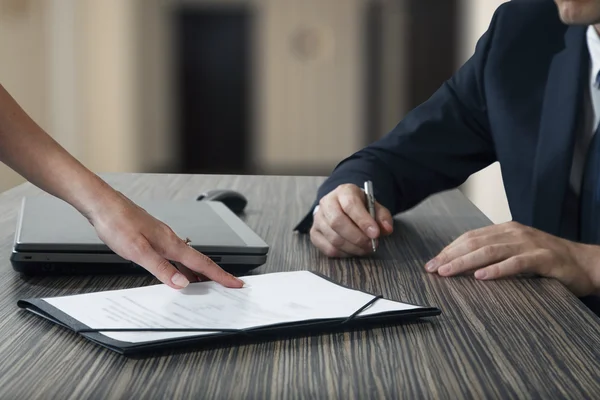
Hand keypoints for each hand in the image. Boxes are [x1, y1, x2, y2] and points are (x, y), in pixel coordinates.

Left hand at [86, 192, 243, 289]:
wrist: (103, 205)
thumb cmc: (118, 223)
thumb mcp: (138, 251)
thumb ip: (161, 268)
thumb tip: (181, 282)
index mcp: (171, 244)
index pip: (203, 263)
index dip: (221, 275)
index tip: (235, 282)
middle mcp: (170, 240)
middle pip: (199, 261)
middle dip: (215, 274)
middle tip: (228, 285)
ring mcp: (162, 238)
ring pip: (187, 258)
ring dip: (199, 271)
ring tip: (206, 284)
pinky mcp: (153, 237)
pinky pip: (175, 254)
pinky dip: (183, 265)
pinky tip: (177, 270)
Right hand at [310, 183, 393, 256]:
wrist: (343, 207)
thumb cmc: (360, 207)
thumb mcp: (374, 206)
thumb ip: (382, 216)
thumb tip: (386, 229)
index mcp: (343, 191)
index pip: (350, 205)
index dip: (363, 221)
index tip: (375, 234)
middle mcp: (327, 203)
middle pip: (337, 222)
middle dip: (357, 237)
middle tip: (371, 244)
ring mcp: (318, 218)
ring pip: (333, 238)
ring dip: (353, 247)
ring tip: (365, 248)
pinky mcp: (314, 233)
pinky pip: (328, 248)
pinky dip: (343, 253)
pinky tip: (353, 250)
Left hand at [425, 221, 599, 295]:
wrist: (585, 263)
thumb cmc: (547, 260)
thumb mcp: (516, 252)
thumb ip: (493, 254)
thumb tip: (461, 264)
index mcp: (505, 230)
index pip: (470, 237)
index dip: (449, 249)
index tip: (432, 262)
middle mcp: (514, 233)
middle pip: (475, 242)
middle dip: (450, 255)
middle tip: (432, 268)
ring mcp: (529, 244)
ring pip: (490, 251)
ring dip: (465, 262)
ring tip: (448, 271)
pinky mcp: (543, 258)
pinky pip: (517, 263)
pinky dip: (497, 270)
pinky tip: (481, 276)